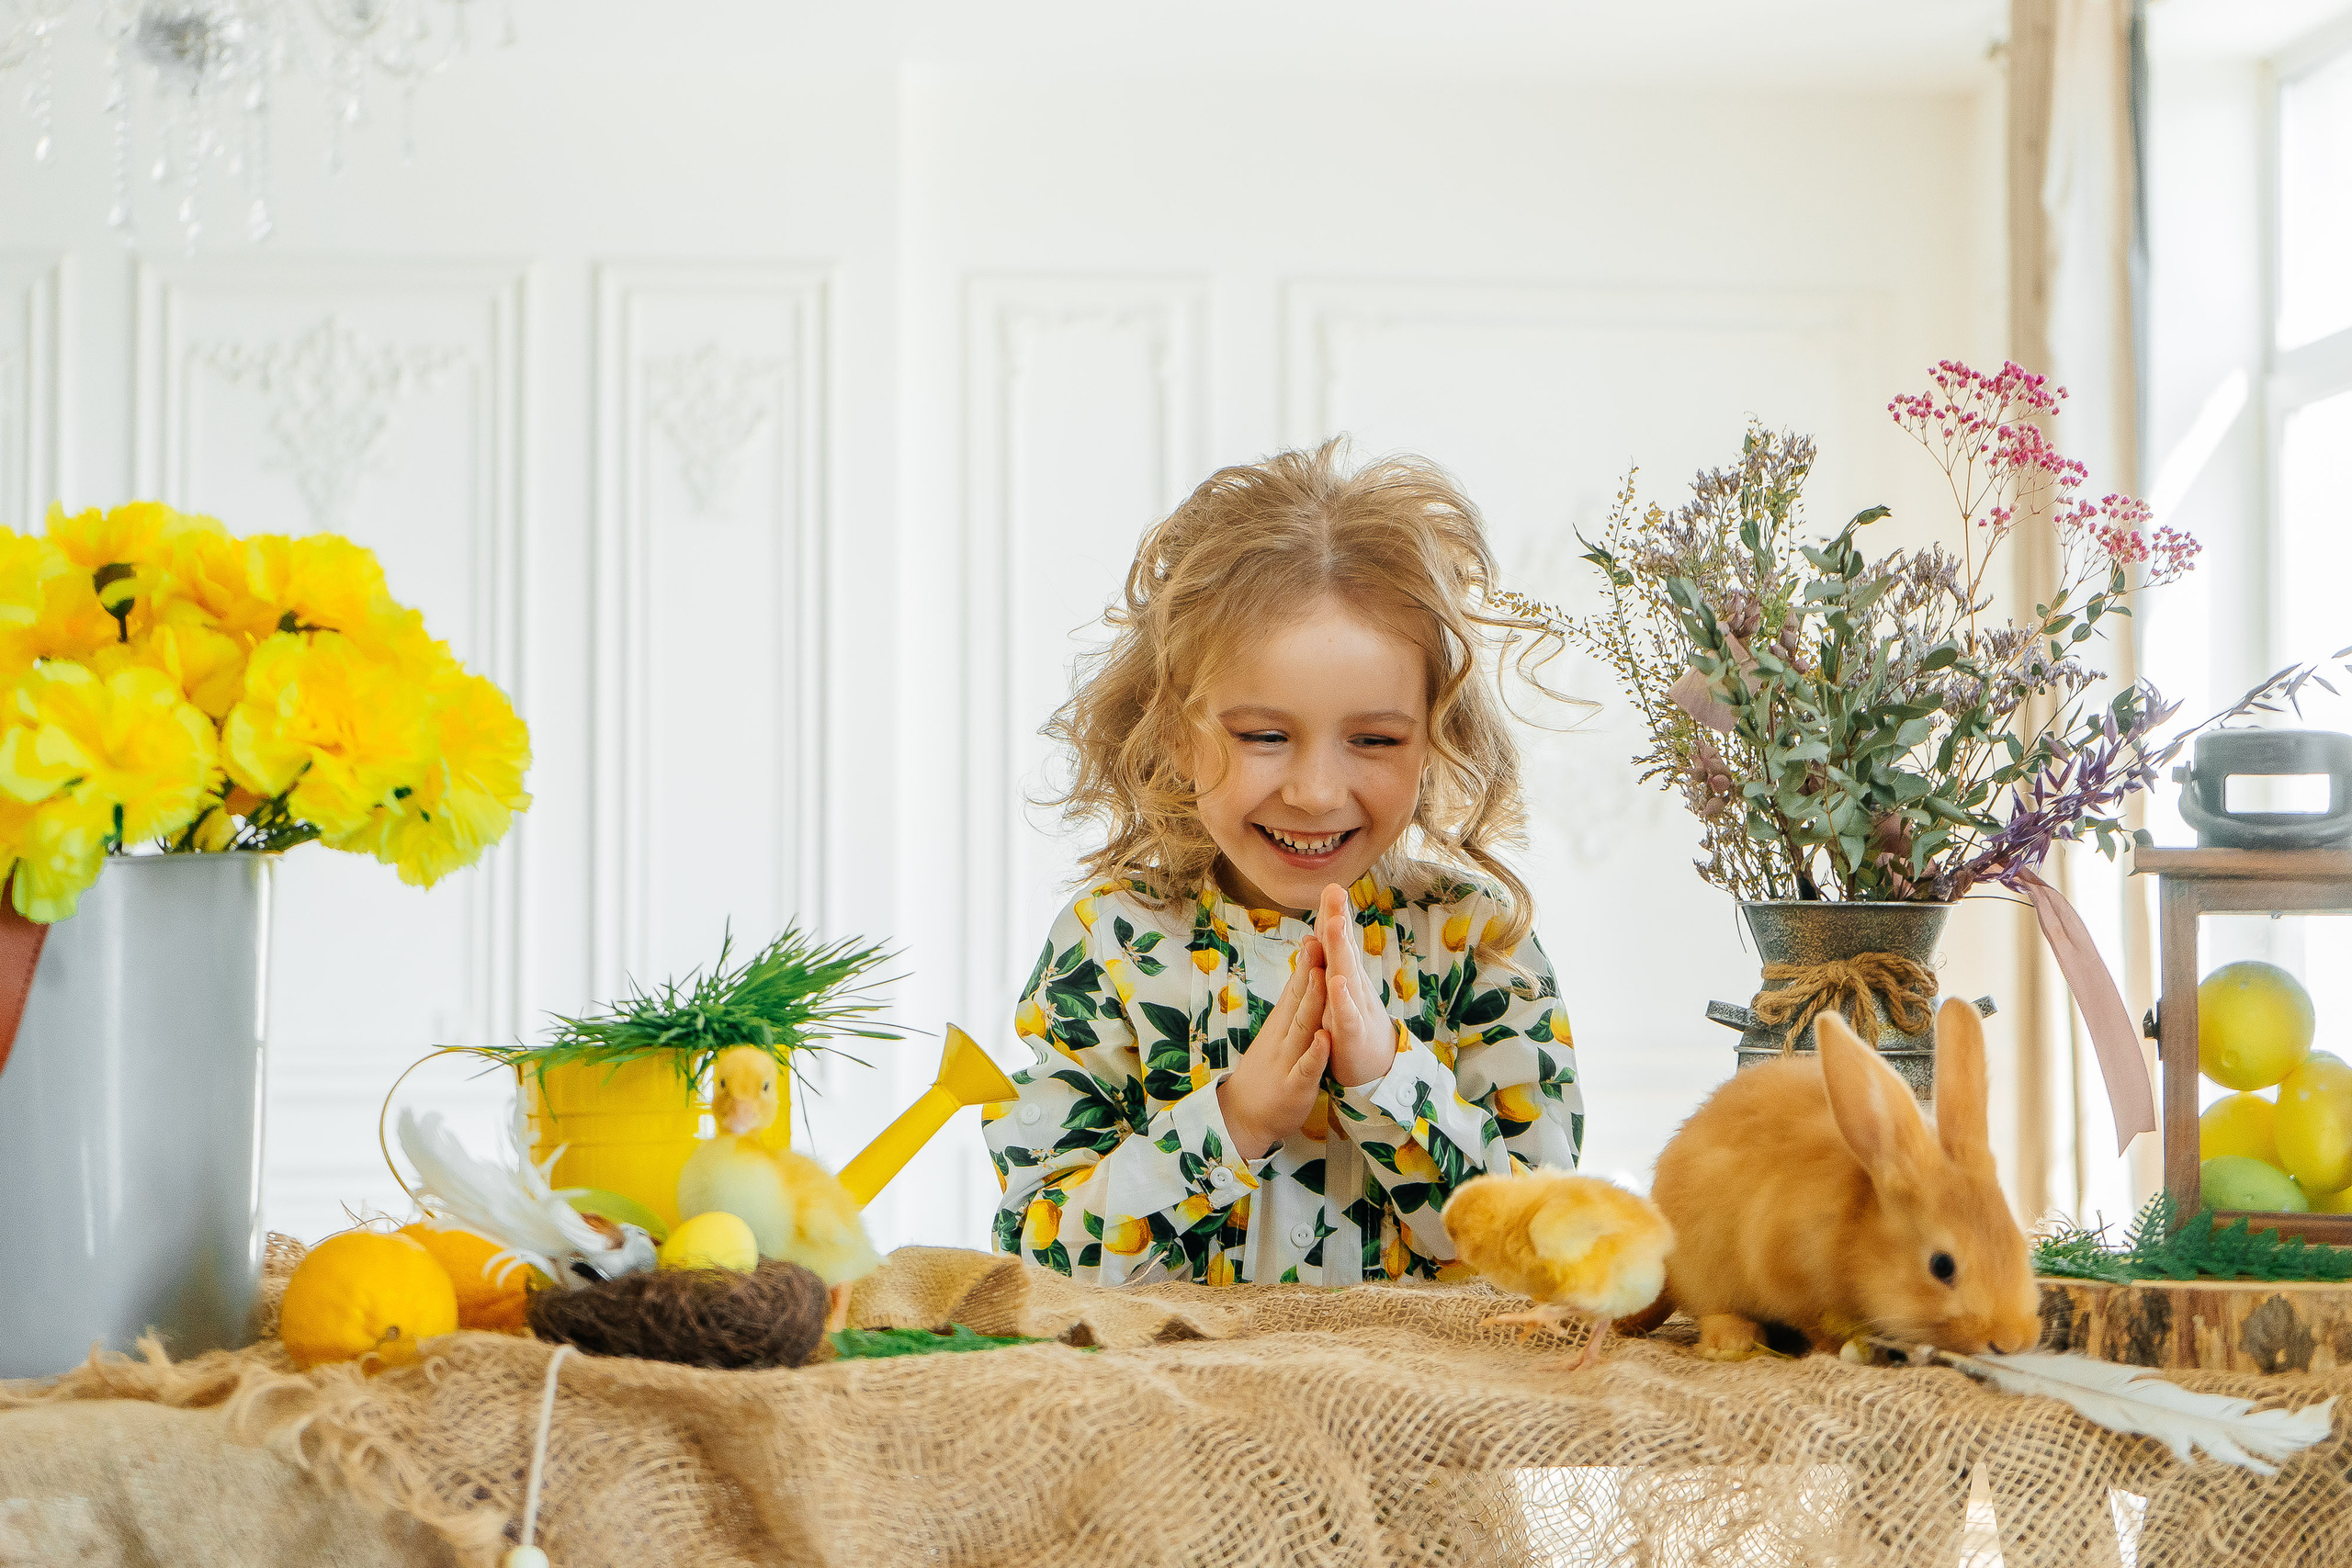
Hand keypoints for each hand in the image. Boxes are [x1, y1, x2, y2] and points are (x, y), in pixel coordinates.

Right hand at [1216, 938, 1328, 1159]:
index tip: (1318, 931)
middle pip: (1299, 1000)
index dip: (1307, 962)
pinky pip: (1307, 1068)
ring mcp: (1287, 1061)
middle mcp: (1282, 1037)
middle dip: (1311, 970)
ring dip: (1312, 1002)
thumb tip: (1304, 973)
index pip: (1295, 988)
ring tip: (1322, 976)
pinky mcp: (1294, 1087)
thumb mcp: (1277, 1035)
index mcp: (1281, 1025)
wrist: (1242, 1116)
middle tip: (1322, 937)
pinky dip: (1316, 1053)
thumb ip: (1292, 1007)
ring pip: (1302, 1027)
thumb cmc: (1266, 1073)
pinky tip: (1326, 1038)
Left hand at [1316, 883, 1393, 1088]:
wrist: (1374, 1067)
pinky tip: (1337, 983)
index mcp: (1345, 976)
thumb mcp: (1339, 990)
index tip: (1331, 885)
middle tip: (1335, 890)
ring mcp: (1354, 1009)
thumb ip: (1332, 960)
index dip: (1334, 914)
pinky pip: (1346, 1016)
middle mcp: (1352, 986)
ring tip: (1334, 924)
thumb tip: (1320, 929)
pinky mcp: (1352, 1035)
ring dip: (1340, 950)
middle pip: (1343, 949)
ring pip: (1345, 976)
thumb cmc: (1352, 1023)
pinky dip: (1342, 1000)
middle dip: (1337, 920)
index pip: (1338, 941)